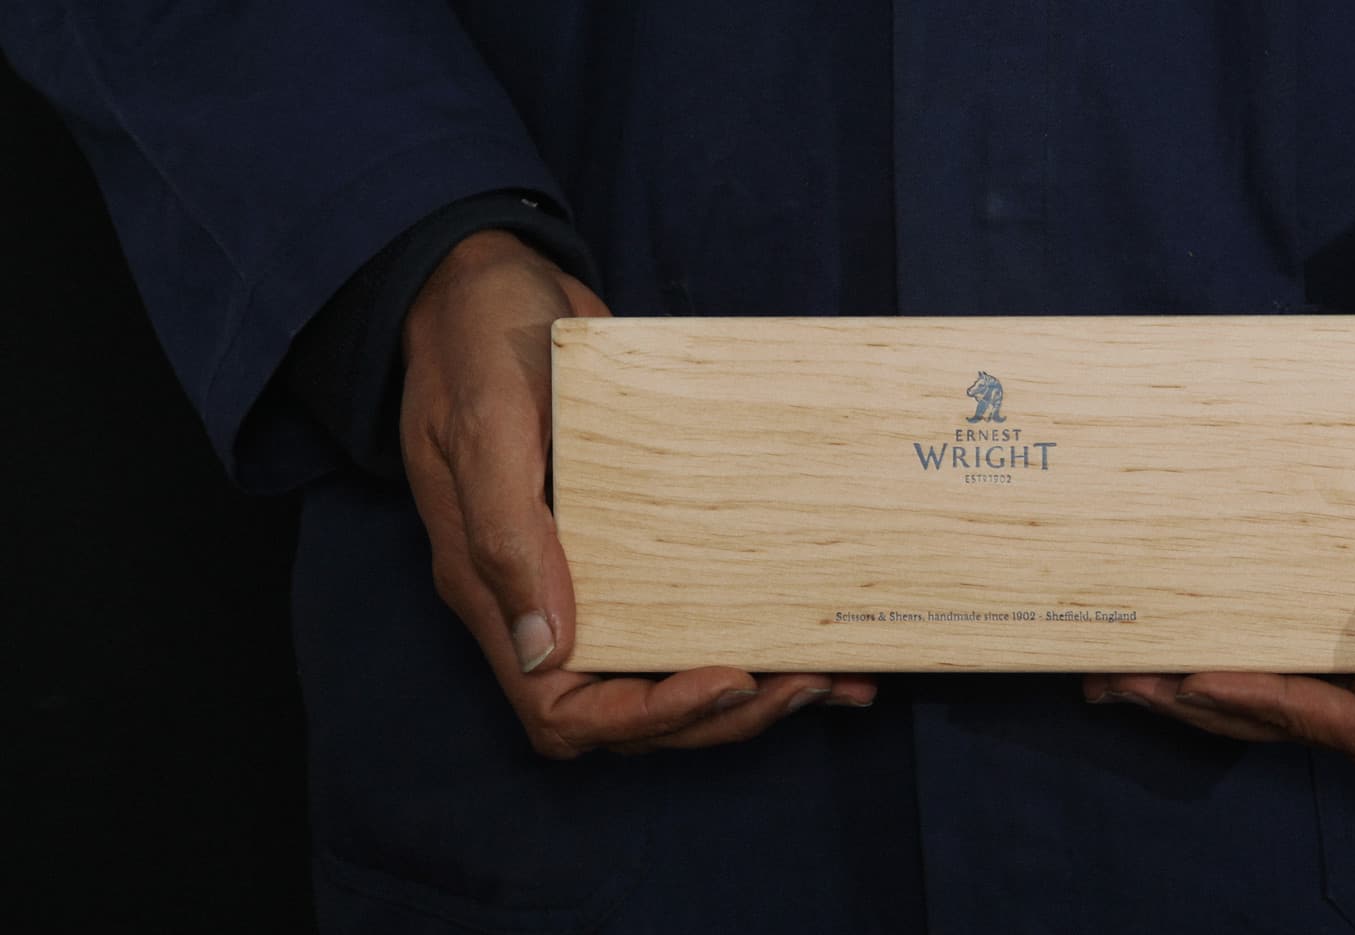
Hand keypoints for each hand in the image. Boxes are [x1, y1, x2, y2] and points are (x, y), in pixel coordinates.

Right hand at [400, 230, 874, 757]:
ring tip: (830, 677)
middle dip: (718, 713)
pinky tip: (819, 634)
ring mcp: (586, 572)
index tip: (726, 679)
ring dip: (747, 690)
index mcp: (493, 589)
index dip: (646, 717)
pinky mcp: (631, 538)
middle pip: (629, 708)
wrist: (486, 277)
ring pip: (665, 669)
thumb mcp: (485, 426)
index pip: (563, 710)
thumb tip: (546, 651)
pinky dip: (752, 629)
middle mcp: (539, 598)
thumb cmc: (475, 342)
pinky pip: (688, 606)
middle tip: (804, 680)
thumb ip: (508, 535)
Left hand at [1084, 270, 1354, 771]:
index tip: (1204, 678)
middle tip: (1131, 682)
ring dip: (1219, 684)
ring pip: (1306, 678)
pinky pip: (1299, 620)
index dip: (1291, 714)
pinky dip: (1237, 629)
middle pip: (1328, 714)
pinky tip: (1178, 616)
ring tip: (1129, 670)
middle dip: (1229, 707)